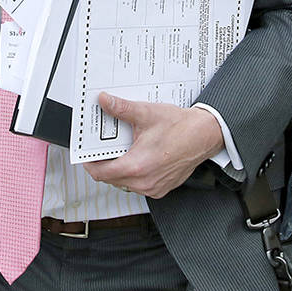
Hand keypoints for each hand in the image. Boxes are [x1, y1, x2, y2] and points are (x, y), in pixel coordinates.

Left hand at [84, 93, 224, 198]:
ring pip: (124, 183)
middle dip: (105, 163)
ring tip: (123, 150)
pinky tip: (138, 157)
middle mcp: (144, 182)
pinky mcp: (161, 188)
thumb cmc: (182, 128)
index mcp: (137, 166)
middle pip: (111, 179)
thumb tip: (105, 102)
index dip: (89, 164)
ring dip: (120, 169)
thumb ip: (122, 108)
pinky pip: (139, 185)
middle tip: (104, 148)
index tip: (86, 155)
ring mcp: (153, 187)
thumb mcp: (146, 113)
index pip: (100, 173)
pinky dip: (134, 173)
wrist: (205, 135)